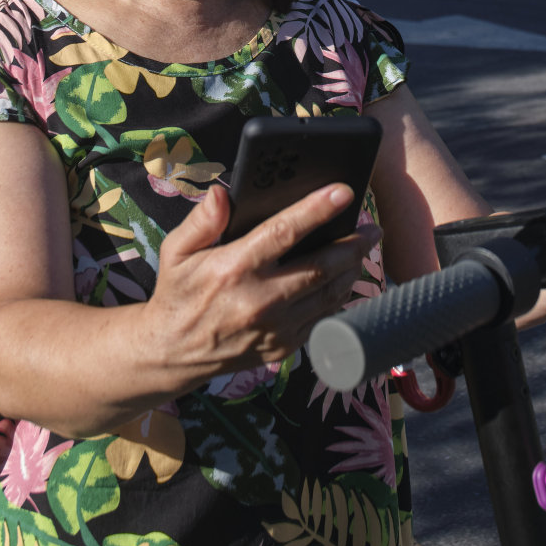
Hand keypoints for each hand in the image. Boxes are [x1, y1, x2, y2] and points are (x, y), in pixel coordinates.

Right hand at [142, 182, 381, 393]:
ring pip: (329, 294)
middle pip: (321, 266)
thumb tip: (222, 193)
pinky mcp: (283, 348)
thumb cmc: (178, 293)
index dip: (317, 209)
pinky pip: (322, 318)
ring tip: (364, 248)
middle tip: (373, 227)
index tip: (344, 191)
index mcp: (234, 268)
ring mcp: (275, 329)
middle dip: (354, 243)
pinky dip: (338, 296)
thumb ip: (202, 220)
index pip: (284, 232)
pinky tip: (344, 279)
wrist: (173, 353)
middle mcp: (259, 300)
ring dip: (352, 269)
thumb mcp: (176, 250)